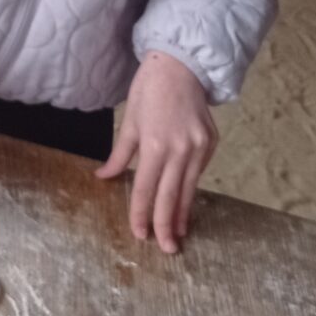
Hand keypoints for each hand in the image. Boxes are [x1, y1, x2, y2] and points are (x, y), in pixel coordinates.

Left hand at [97, 51, 217, 253]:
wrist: (181, 65)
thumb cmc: (149, 90)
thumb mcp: (129, 121)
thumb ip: (120, 154)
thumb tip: (104, 177)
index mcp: (155, 144)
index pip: (146, 188)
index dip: (142, 213)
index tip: (139, 234)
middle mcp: (181, 149)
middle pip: (171, 196)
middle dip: (167, 225)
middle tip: (166, 249)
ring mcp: (200, 147)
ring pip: (189, 189)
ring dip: (183, 214)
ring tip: (178, 235)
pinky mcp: (212, 143)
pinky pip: (198, 173)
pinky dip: (191, 191)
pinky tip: (186, 205)